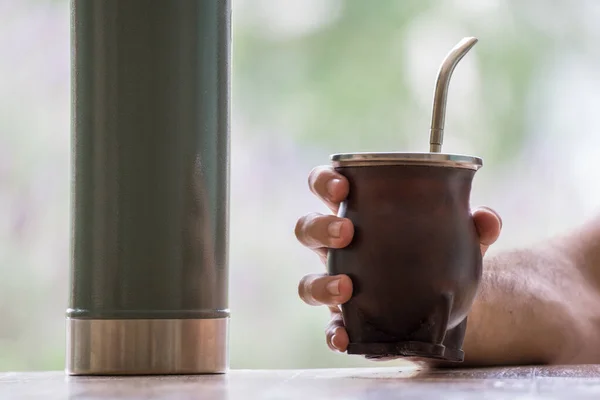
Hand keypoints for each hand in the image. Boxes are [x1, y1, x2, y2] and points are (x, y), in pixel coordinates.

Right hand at [294, 165, 502, 353]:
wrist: (441, 304)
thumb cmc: (435, 256)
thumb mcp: (457, 237)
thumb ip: (472, 226)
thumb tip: (486, 218)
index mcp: (358, 214)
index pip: (326, 188)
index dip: (325, 182)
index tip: (342, 186)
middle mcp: (340, 248)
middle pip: (307, 229)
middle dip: (320, 227)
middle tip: (346, 232)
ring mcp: (338, 284)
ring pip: (307, 281)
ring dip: (320, 282)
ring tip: (346, 287)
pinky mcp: (346, 320)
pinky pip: (328, 327)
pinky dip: (332, 333)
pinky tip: (343, 337)